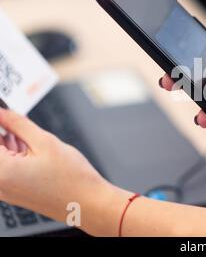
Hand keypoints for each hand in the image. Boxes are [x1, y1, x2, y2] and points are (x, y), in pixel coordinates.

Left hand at [0, 108, 113, 227]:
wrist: (88, 203)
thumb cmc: (72, 179)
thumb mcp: (46, 142)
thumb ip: (18, 124)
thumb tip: (2, 112)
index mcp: (0, 171)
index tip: (3, 110)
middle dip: (3, 132)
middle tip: (14, 117)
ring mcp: (5, 191)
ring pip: (0, 158)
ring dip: (7, 142)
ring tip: (27, 133)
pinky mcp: (14, 193)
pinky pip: (5, 168)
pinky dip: (13, 154)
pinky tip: (29, 146)